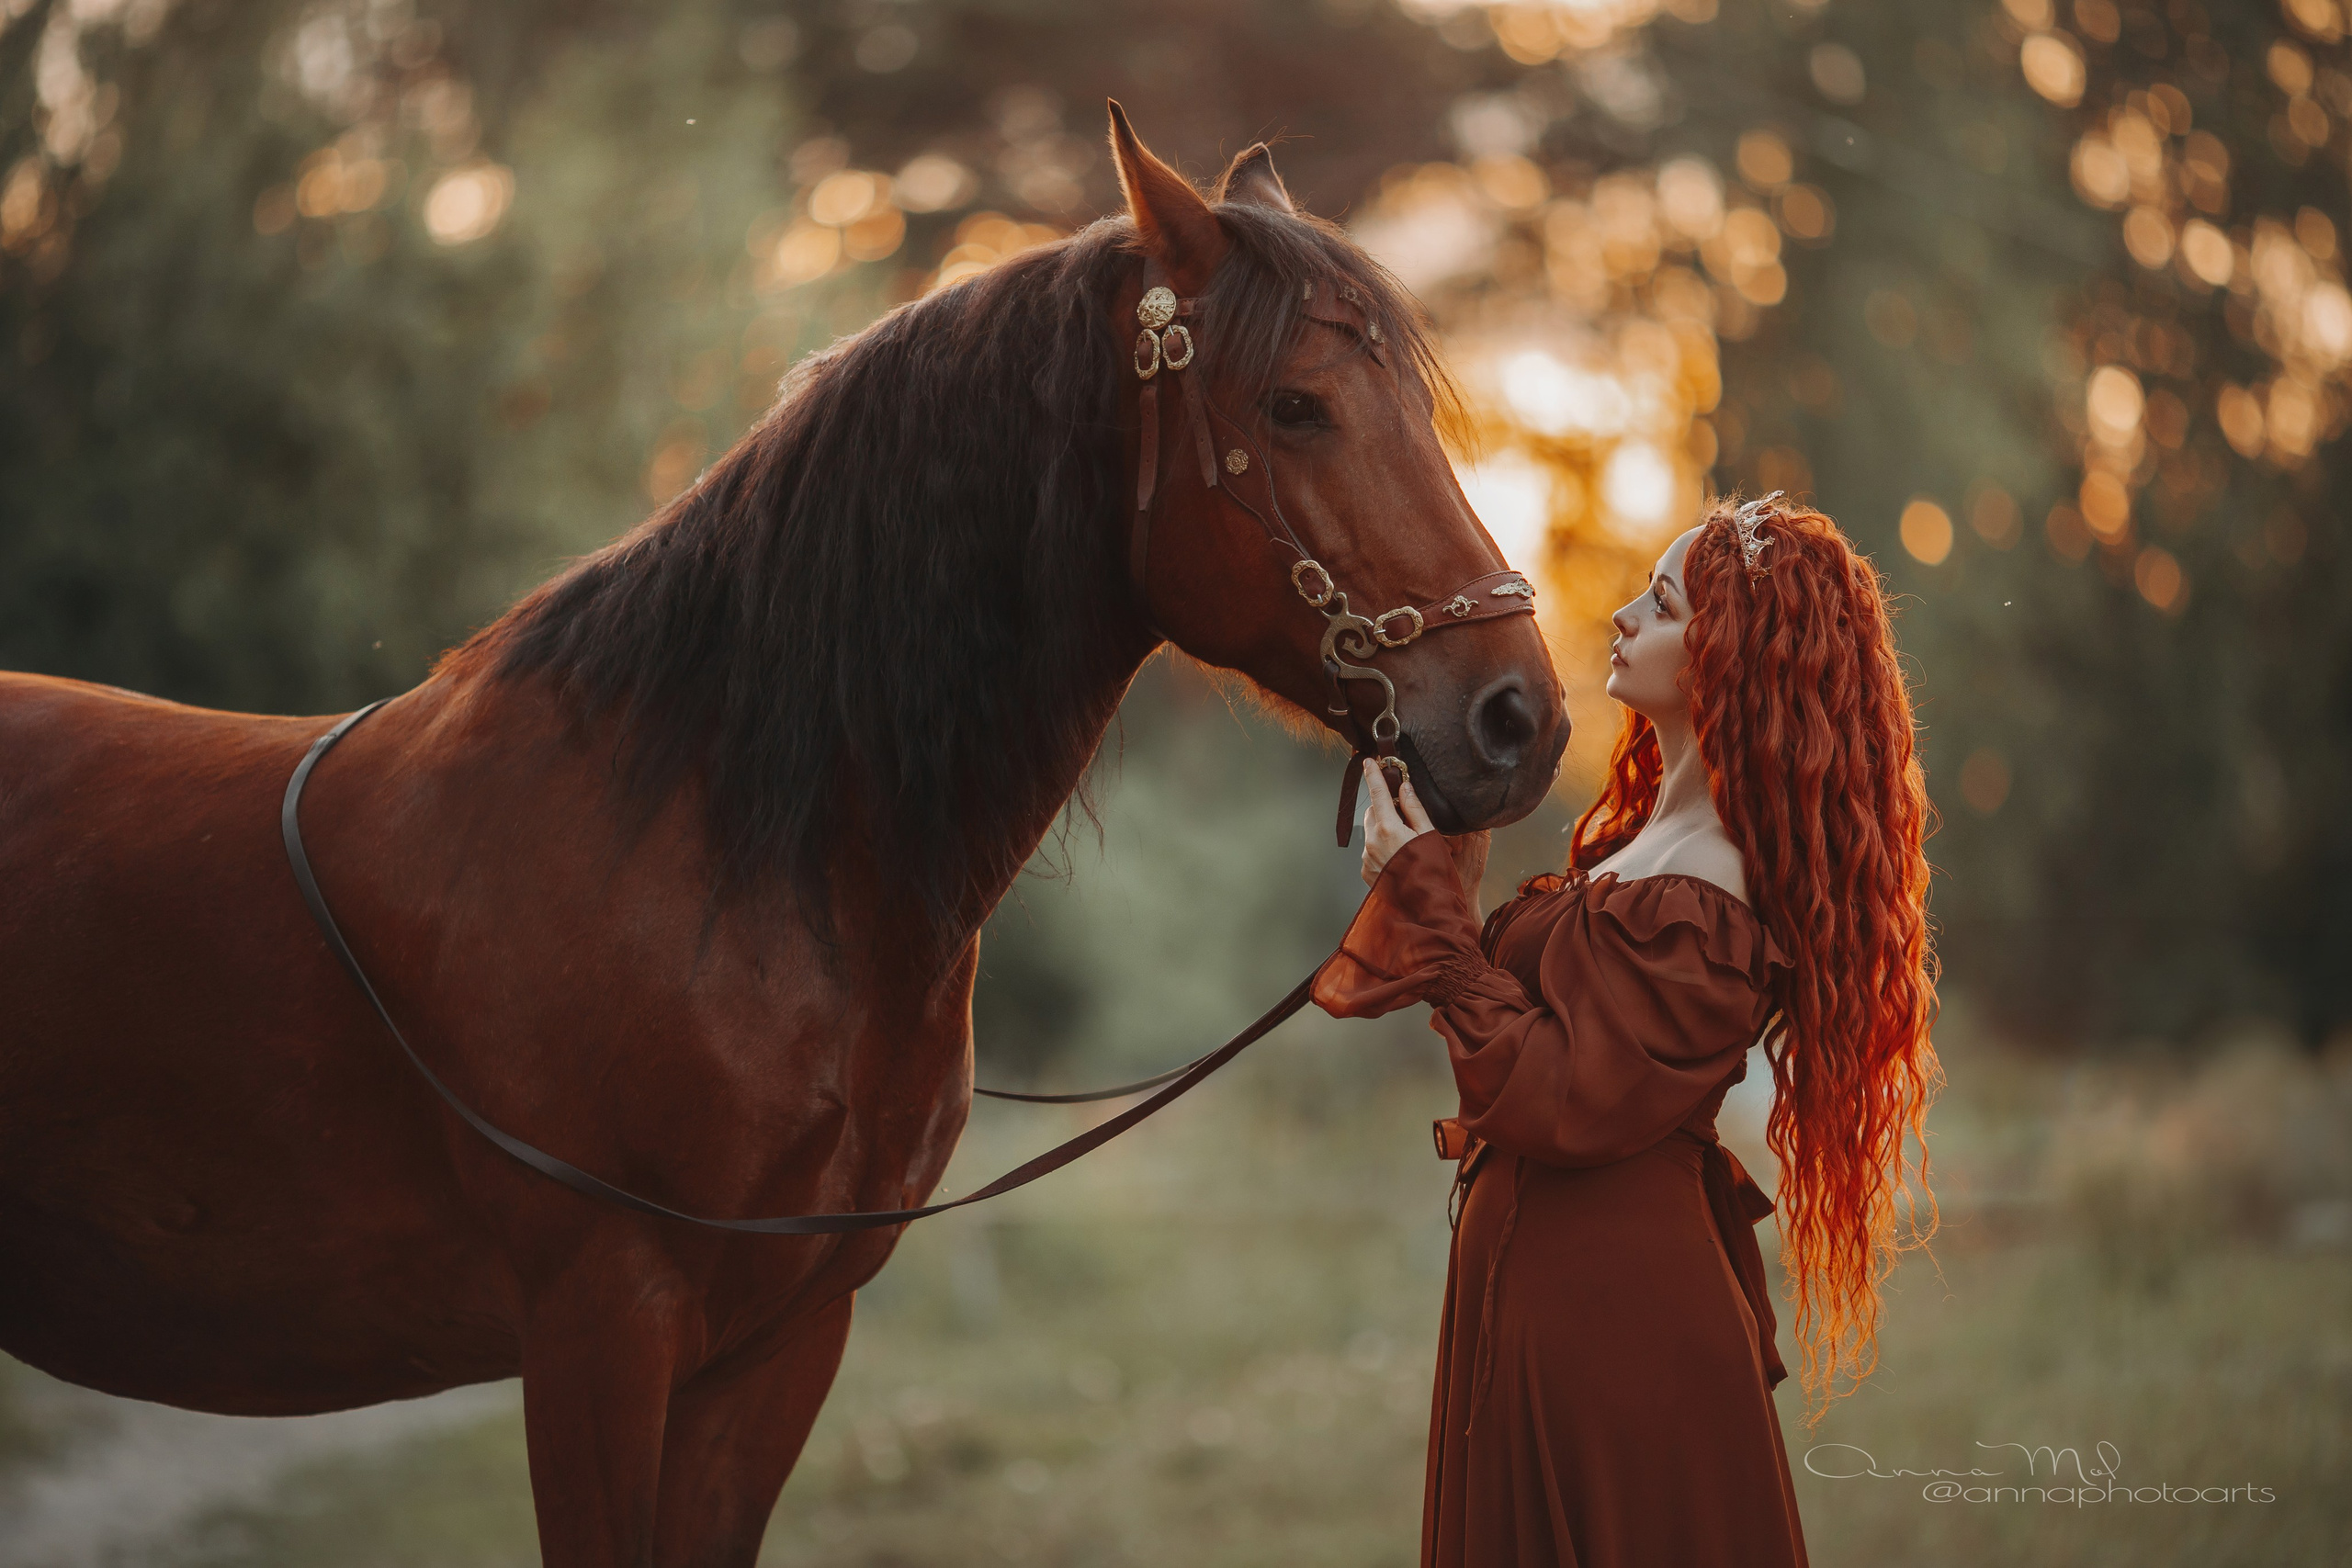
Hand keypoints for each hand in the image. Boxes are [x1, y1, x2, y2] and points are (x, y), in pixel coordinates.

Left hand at [1359, 759, 1436, 886]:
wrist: (1425, 907)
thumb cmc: (1432, 870)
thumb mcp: (1429, 834)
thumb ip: (1414, 808)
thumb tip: (1404, 787)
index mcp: (1388, 829)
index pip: (1378, 794)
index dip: (1374, 775)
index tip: (1369, 761)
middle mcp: (1372, 842)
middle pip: (1373, 812)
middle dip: (1385, 808)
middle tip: (1405, 816)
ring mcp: (1367, 858)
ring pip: (1371, 832)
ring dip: (1383, 829)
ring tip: (1405, 843)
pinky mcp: (1366, 872)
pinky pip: (1371, 851)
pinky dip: (1381, 848)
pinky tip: (1399, 857)